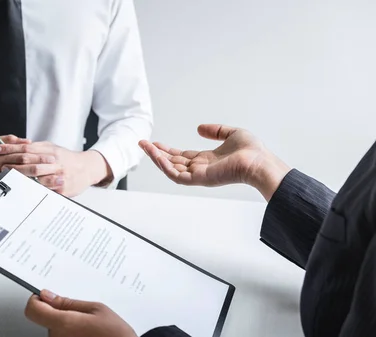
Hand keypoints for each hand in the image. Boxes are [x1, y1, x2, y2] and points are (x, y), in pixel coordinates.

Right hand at [0, 135, 55, 198]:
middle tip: (58, 173)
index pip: (21, 154)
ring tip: (52, 187)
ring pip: (18, 182)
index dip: (38, 155)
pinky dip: (22, 196)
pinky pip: (8, 194)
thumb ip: (7, 140)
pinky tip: (34, 198)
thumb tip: (26, 141)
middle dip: (42, 171)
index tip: (51, 157)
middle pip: (23, 168)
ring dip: (36, 184)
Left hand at [0, 142, 111, 196]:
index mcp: (49, 151)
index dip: (9, 148)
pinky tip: (24, 190)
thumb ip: (36, 148)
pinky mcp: (62, 188)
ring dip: (21, 177)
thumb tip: (17, 144)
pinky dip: (35, 190)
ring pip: (37, 176)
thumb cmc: (67, 158)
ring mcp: (58, 175)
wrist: (87, 168)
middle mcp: (54, 162)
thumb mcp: (52, 148)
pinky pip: (46, 190)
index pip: (26, 147)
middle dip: (12, 163)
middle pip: (29, 161)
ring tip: (8, 177)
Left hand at [24, 290, 136, 336]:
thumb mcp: (96, 309)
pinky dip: (70, 334)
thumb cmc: (116, 335)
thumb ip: (68, 302)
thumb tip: (47, 296)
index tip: (44, 297)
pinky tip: (86, 334)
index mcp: (64, 323)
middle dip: (58, 313)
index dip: (36, 300)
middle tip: (80, 314)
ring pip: (54, 330)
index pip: (32, 310)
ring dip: (65, 325)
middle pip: (45, 320)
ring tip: (87, 327)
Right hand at [139, 124, 290, 200]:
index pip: (182, 156)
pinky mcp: (199, 179)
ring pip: (170, 169)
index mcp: (207, 160)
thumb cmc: (251, 151)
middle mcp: (200, 169)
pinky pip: (176, 175)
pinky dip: (164, 166)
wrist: (259, 162)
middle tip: (143, 143)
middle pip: (172, 162)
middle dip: (156, 154)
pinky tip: (156, 155)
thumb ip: (215, 130)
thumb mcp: (231, 133)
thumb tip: (199, 128)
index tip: (156, 143)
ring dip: (156, 158)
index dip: (167, 150)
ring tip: (145, 146)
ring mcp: (199, 175)